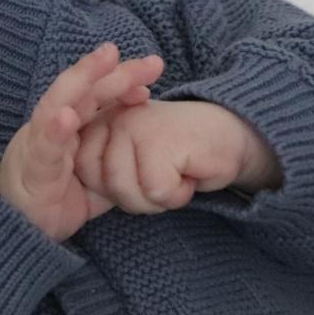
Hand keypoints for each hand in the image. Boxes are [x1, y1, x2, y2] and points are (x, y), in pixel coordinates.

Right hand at [0, 43, 163, 240]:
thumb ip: (112, 167)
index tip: (150, 80)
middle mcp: (52, 126)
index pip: (96, 98)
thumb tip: (147, 160)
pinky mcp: (31, 166)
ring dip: (82, 78)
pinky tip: (67, 115)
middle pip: (84, 91)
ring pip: (59, 102)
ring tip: (107, 59)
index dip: (121, 84)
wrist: (10, 231)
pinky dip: (54, 128)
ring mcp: (39, 141)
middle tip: (153, 62)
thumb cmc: (48, 204)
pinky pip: (42, 145)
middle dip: (117, 73)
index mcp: (68, 129)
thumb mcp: (92, 184)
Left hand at [74, 99, 282, 214]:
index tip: (145, 170)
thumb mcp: (133, 164)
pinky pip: (156, 192)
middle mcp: (111, 117)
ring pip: (126, 191)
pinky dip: (178, 194)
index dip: (116, 187)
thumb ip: (104, 172)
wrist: (229, 135)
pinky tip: (190, 170)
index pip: (83, 171)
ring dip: (159, 196)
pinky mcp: (158, 139)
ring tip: (176, 170)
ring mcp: (133, 125)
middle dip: (139, 196)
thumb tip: (85, 197)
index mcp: (99, 120)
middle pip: (104, 185)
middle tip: (164, 174)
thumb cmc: (179, 156)